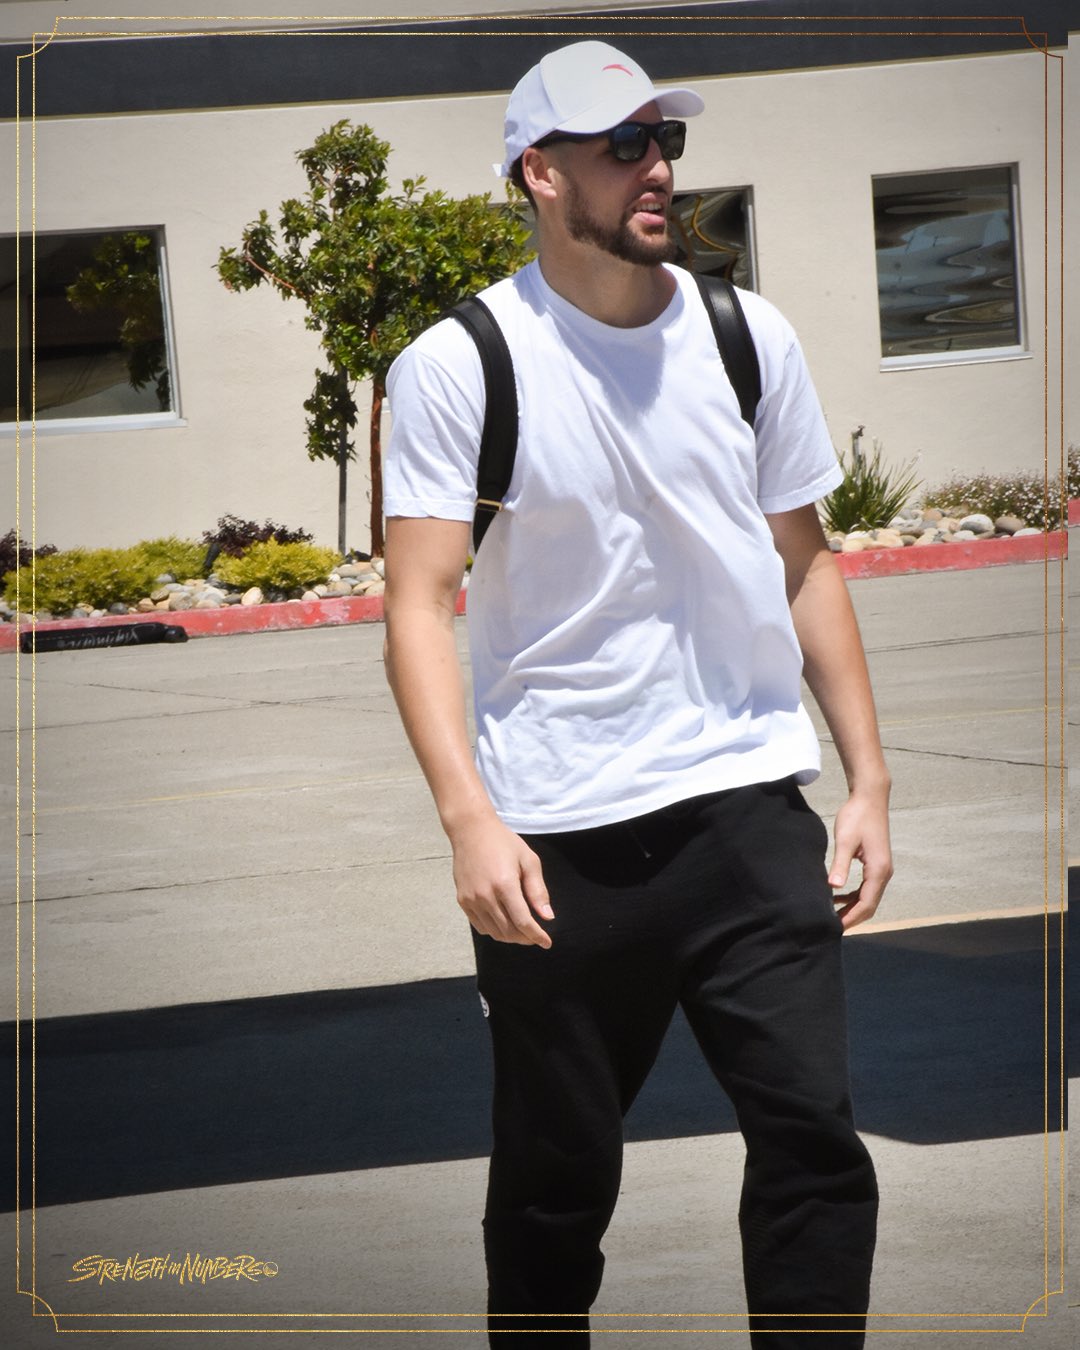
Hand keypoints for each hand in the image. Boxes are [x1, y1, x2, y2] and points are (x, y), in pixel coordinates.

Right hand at [449, 813, 553, 947]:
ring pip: (494, 932)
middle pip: (509, 931)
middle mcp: (485, 895)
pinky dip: (494, 930)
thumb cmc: (503, 843)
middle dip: (525, 938)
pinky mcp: (463, 900)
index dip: (537, 936)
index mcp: (505, 884)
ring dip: (511, 937)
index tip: (547, 943)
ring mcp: (471, 899)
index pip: (523, 922)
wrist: (471, 830)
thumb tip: (547, 917)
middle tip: (536, 936)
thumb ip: (538, 890)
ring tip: (522, 931)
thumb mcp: (528, 860)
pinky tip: (504, 923)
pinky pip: (480, 926)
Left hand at [828, 787, 892, 929]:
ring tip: (831, 915)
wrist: (869, 797)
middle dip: (852, 918)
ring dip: (852, 908)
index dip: (850, 919)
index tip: (834, 928)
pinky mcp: (876, 863)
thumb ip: (840, 864)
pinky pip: (866, 888)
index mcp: (878, 870)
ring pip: (868, 898)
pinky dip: (853, 896)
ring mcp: (882, 869)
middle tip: (831, 927)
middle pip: (869, 905)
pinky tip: (837, 897)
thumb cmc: (857, 816)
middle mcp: (884, 873)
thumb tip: (833, 887)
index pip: (866, 904)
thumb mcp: (845, 840)